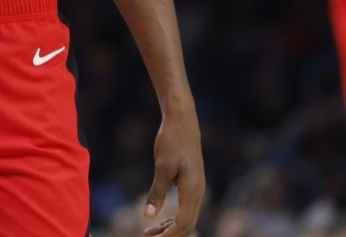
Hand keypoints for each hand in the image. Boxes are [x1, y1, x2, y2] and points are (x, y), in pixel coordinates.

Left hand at [142, 102, 204, 236]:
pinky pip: (186, 208)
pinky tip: (160, 218)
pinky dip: (174, 217)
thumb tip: (148, 216)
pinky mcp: (192, 183)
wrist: (182, 120)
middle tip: (146, 236)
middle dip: (169, 234)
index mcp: (192, 190)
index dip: (168, 235)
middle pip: (188, 225)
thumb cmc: (171, 140)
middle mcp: (199, 192)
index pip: (183, 223)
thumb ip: (156, 192)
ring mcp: (197, 188)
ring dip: (171, 227)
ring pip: (188, 218)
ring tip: (150, 231)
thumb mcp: (161, 166)